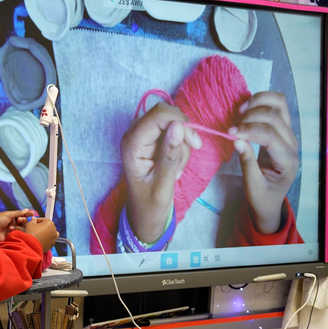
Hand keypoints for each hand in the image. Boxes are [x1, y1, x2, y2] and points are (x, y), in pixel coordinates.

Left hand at [0, 209, 34, 240]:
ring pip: (21, 228)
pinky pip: (18, 234)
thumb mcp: (8, 215)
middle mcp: (12, 223)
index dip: (27, 214)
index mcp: (11, 216)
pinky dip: (16, 232)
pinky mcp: (11, 236)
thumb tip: (26, 209)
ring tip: (12, 227)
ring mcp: (12, 230)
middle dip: (23, 220)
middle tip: (20, 220)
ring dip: (18, 227)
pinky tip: (12, 231)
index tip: (33, 214)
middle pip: (22, 222)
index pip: (21, 215)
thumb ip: (18, 213)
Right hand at [23, 218, 58, 252]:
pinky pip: (49, 241)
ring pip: (51, 234)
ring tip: (39, 235)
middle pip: (48, 226)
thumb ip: (33, 220)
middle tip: (35, 228)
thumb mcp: (30, 224)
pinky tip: (40, 240)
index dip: (38, 220)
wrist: (31, 245)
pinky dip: (46, 240)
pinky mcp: (51, 245)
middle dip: (42, 227)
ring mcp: (54, 238)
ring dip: (46, 233)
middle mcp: (54, 230)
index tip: (34, 222)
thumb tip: (34, 219)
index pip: (44, 220)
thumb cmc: (31, 233)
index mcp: (50, 223)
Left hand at [120, 102, 201, 241]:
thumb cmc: (150, 204)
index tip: (195, 143)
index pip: (158, 115)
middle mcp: (134, 135)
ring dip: (182, 144)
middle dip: (183, 131)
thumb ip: (170, 155)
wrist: (145, 215)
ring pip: (172, 123)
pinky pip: (172, 133)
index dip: (180, 122)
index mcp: (132, 144)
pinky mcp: (151, 141)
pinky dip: (180, 147)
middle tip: (193, 151)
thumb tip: (178, 126)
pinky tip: (175, 166)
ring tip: (176, 169)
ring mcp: (143, 136)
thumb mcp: (163, 184)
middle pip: (165, 113)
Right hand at [228, 92, 298, 233]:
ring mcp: (289, 134)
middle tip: (233, 128)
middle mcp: (292, 144)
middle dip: (251, 117)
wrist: (271, 201)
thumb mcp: (252, 186)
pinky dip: (261, 102)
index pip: (270, 135)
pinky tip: (246, 110)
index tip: (229, 134)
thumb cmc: (262, 196)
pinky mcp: (282, 129)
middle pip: (275, 116)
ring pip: (279, 104)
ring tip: (240, 113)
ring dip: (258, 102)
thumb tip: (236, 140)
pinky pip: (277, 106)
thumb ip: (247, 163)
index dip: (249, 130)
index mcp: (287, 160)